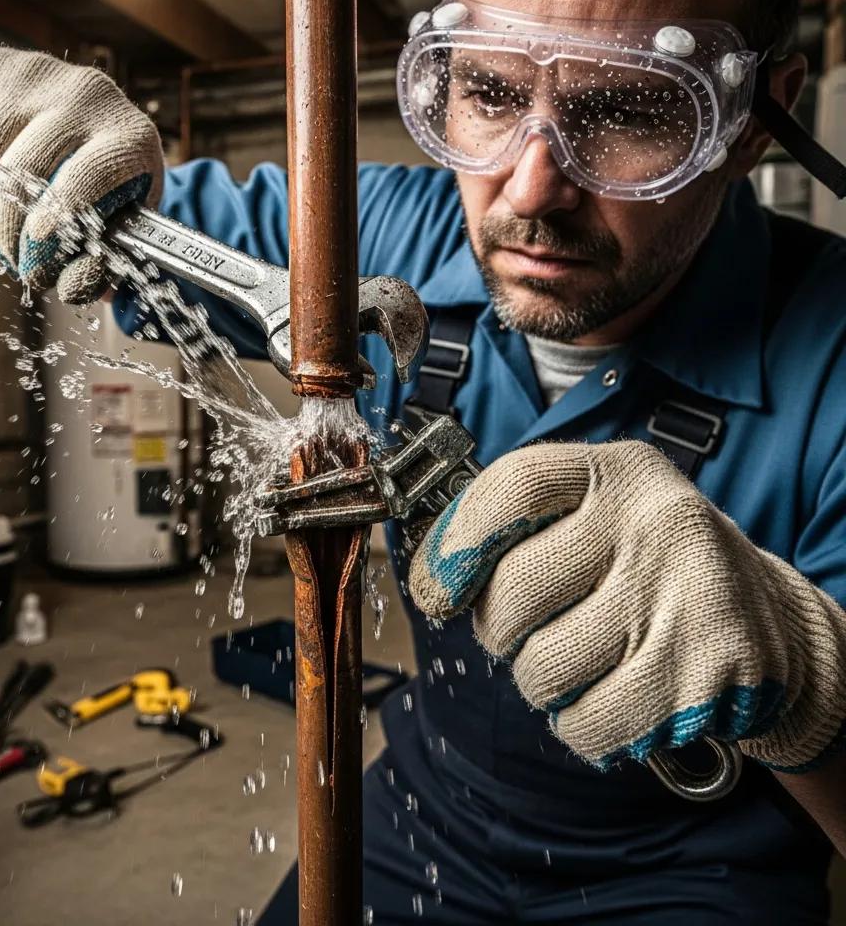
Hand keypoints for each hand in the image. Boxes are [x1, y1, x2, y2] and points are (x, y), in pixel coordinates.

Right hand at [0, 47, 163, 303]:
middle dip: (6, 230)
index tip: (33, 264)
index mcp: (128, 136)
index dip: (50, 229)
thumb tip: (67, 287)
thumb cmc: (115, 185)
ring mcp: (34, 73)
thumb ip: (102, 262)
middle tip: (9, 257)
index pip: (81, 182)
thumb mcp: (124, 223)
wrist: (101, 118)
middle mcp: (85, 94)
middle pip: (20, 172)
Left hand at [409, 440, 845, 771]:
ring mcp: (690, 595)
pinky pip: (589, 723)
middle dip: (498, 628)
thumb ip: (511, 526)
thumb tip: (431, 581)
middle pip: (515, 591)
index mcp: (617, 471)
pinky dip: (578, 723)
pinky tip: (606, 696)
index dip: (457, 543)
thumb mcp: (589, 514)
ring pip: (543, 668)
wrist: (764, 620)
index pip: (514, 488)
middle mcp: (658, 520)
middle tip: (526, 629)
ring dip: (538, 681)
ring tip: (575, 659)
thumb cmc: (642, 564)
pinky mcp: (711, 673)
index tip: (439, 590)